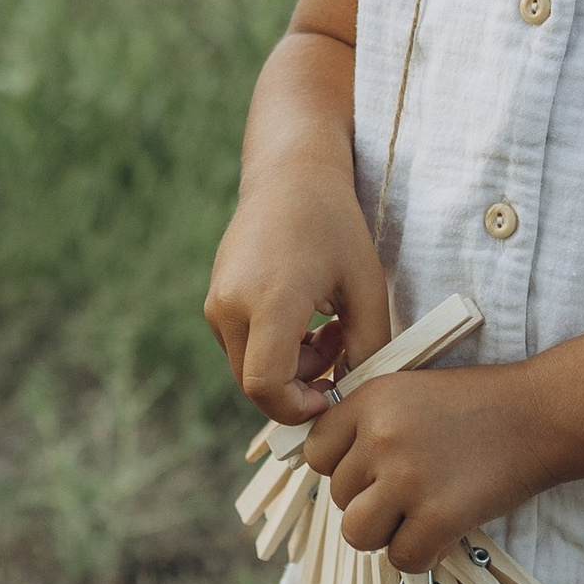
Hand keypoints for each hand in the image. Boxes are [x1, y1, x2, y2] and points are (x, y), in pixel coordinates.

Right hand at [204, 173, 392, 423]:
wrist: (290, 174)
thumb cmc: (335, 224)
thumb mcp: (367, 285)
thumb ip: (369, 345)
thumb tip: (358, 391)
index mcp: (269, 302)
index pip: (266, 387)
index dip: (299, 408)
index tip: (333, 395)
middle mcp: (231, 306)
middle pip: (256, 385)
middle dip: (301, 386)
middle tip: (341, 350)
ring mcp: (216, 303)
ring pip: (248, 368)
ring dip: (290, 367)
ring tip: (330, 329)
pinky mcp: (215, 300)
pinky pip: (242, 347)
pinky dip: (274, 349)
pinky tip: (306, 319)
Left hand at [299, 364, 553, 572]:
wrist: (541, 415)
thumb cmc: (479, 406)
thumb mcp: (411, 392)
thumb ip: (367, 424)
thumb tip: (332, 474)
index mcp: (370, 399)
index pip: (316, 453)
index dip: (344, 468)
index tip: (375, 469)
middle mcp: (381, 436)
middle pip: (337, 496)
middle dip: (371, 501)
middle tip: (414, 489)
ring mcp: (408, 477)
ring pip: (357, 532)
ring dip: (386, 533)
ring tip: (420, 514)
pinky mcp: (438, 515)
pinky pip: (401, 558)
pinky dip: (423, 553)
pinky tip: (445, 530)